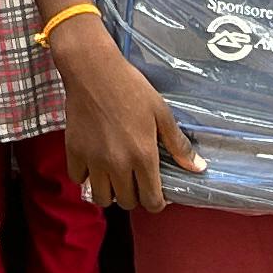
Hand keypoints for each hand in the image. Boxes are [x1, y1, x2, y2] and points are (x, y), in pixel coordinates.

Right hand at [50, 14, 198, 214]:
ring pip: (101, 198)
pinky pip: (78, 179)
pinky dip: (86, 177)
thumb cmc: (131, 87)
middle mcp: (118, 164)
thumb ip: (178, 144)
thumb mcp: (161, 112)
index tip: (156, 192)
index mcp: (143, 156)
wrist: (93, 69)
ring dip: (110, 192)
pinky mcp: (74, 151)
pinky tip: (94, 164)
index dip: (157, 202)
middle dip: (135, 196)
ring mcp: (93, 160)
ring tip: (115, 177)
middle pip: (127, 203)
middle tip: (135, 179)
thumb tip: (198, 168)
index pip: (151, 202)